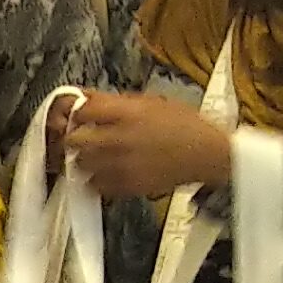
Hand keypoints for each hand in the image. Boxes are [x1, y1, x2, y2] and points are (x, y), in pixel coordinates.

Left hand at [54, 89, 235, 201]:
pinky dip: (96, 180)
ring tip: (97, 157)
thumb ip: (118, 102)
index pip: (82, 110)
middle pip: (74, 139)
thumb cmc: (184, 125)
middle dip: (76, 138)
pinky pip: (95, 185)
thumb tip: (88, 97)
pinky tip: (107, 173)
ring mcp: (122, 164)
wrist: (207, 154)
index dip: (78, 113)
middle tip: (83, 139)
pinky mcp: (127, 185)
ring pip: (80, 164)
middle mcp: (121, 138)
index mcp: (128, 112)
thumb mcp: (153, 102)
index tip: (82, 117)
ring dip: (84, 160)